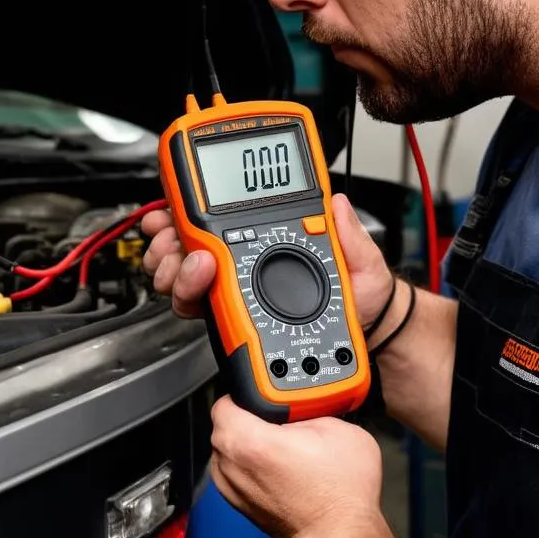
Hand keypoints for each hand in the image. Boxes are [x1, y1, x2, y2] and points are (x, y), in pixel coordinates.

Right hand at [140, 193, 394, 324]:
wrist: (368, 332)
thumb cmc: (362, 291)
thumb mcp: (361, 257)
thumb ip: (348, 231)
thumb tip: (337, 205)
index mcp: (273, 237)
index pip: (221, 217)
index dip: (187, 211)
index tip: (171, 213)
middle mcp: (249, 259)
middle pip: (190, 244)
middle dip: (170, 243)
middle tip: (175, 248)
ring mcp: (240, 288)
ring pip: (186, 276)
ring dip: (176, 271)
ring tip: (193, 272)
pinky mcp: (237, 317)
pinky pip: (199, 307)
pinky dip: (186, 299)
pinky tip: (196, 297)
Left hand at [209, 394, 383, 537]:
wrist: (341, 536)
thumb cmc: (338, 493)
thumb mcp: (335, 426)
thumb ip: (307, 407)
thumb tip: (300, 405)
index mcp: (247, 441)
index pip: (225, 400)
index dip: (246, 392)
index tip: (265, 395)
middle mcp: (230, 466)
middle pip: (225, 425)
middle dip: (250, 417)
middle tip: (281, 419)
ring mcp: (232, 489)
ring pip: (229, 451)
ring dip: (250, 444)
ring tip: (284, 444)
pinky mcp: (241, 505)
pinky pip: (237, 473)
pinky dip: (253, 467)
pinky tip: (281, 466)